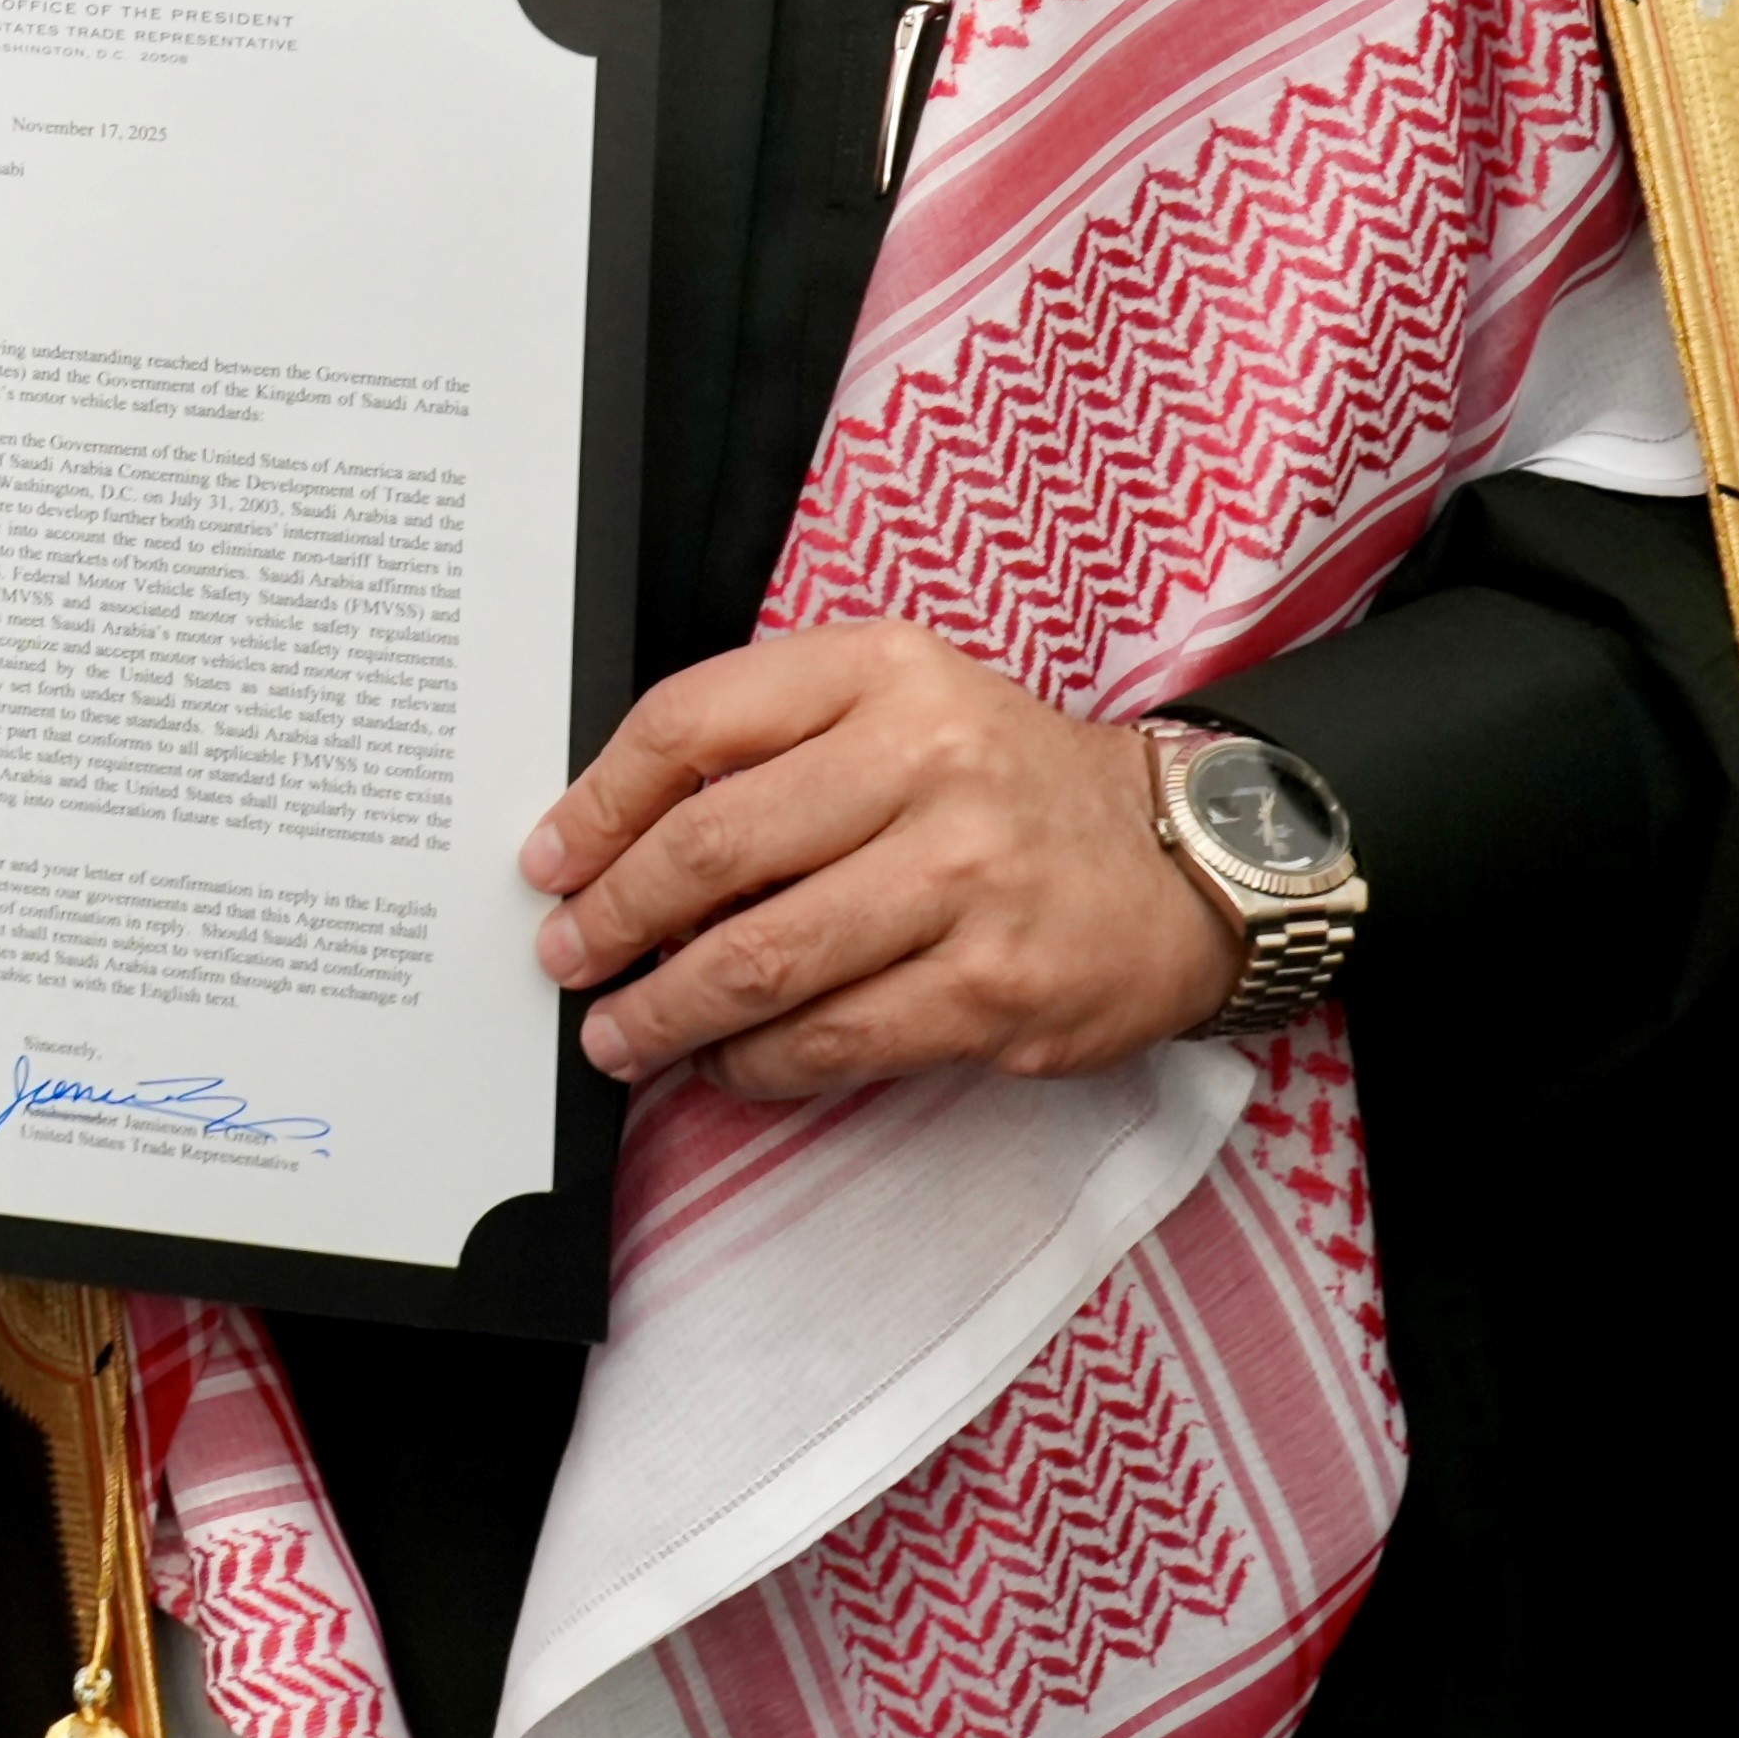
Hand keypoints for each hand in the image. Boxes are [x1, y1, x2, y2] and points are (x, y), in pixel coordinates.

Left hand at [520, 622, 1237, 1100]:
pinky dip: (756, 1063)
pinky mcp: (995, 990)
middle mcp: (925, 765)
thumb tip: (619, 838)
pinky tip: (723, 1062)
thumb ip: (773, 742)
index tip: (550, 859)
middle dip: (614, 916)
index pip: (693, 724)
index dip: (598, 802)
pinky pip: (835, 1040)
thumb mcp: (899, 704)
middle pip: (713, 848)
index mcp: (882, 674)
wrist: (1188, 859)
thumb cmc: (1007, 783)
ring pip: (763, 961)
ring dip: (665, 1010)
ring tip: (618, 1033)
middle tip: (564, 955)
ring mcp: (965, 883)